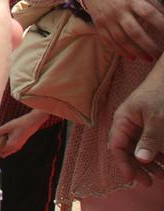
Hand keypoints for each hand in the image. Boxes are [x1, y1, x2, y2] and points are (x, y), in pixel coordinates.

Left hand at [0, 109, 49, 157]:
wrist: (32, 122)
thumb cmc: (20, 124)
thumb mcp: (7, 127)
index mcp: (12, 145)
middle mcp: (15, 148)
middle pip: (2, 153)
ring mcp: (17, 147)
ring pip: (6, 150)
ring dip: (2, 145)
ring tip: (1, 135)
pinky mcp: (18, 144)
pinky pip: (9, 147)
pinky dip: (6, 143)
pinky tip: (5, 135)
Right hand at [82, 0, 163, 61]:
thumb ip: (152, 3)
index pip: (149, 13)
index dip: (161, 25)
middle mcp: (118, 10)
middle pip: (135, 31)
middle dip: (149, 46)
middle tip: (159, 55)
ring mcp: (107, 19)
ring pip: (122, 40)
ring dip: (137, 52)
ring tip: (148, 59)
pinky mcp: (99, 25)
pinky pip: (110, 41)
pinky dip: (120, 51)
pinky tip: (131, 57)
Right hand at [108, 59, 163, 186]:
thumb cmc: (161, 94)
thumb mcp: (157, 120)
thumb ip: (149, 140)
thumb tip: (141, 160)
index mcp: (122, 121)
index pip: (116, 147)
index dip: (123, 164)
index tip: (134, 178)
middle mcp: (127, 124)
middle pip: (126, 150)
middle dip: (138, 167)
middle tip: (150, 182)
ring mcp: (139, 124)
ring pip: (139, 148)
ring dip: (150, 163)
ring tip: (163, 175)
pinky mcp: (150, 124)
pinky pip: (149, 142)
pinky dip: (157, 154)